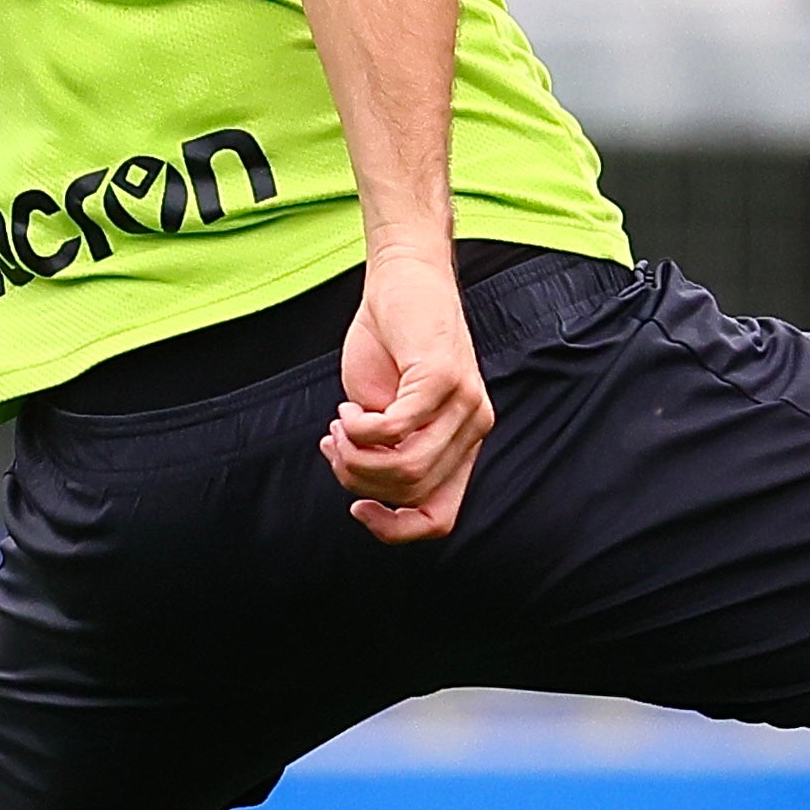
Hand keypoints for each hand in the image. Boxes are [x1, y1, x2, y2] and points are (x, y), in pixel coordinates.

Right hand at [318, 257, 492, 540]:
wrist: (404, 279)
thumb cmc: (390, 343)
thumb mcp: (384, 411)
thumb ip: (383, 452)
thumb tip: (359, 485)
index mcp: (463, 444)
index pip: (440, 518)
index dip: (395, 529)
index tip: (357, 507)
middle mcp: (474, 428)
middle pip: (411, 492)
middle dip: (358, 479)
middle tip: (335, 447)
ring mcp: (465, 404)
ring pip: (407, 467)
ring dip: (356, 455)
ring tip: (339, 427)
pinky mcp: (446, 378)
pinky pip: (396, 429)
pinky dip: (361, 428)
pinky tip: (347, 410)